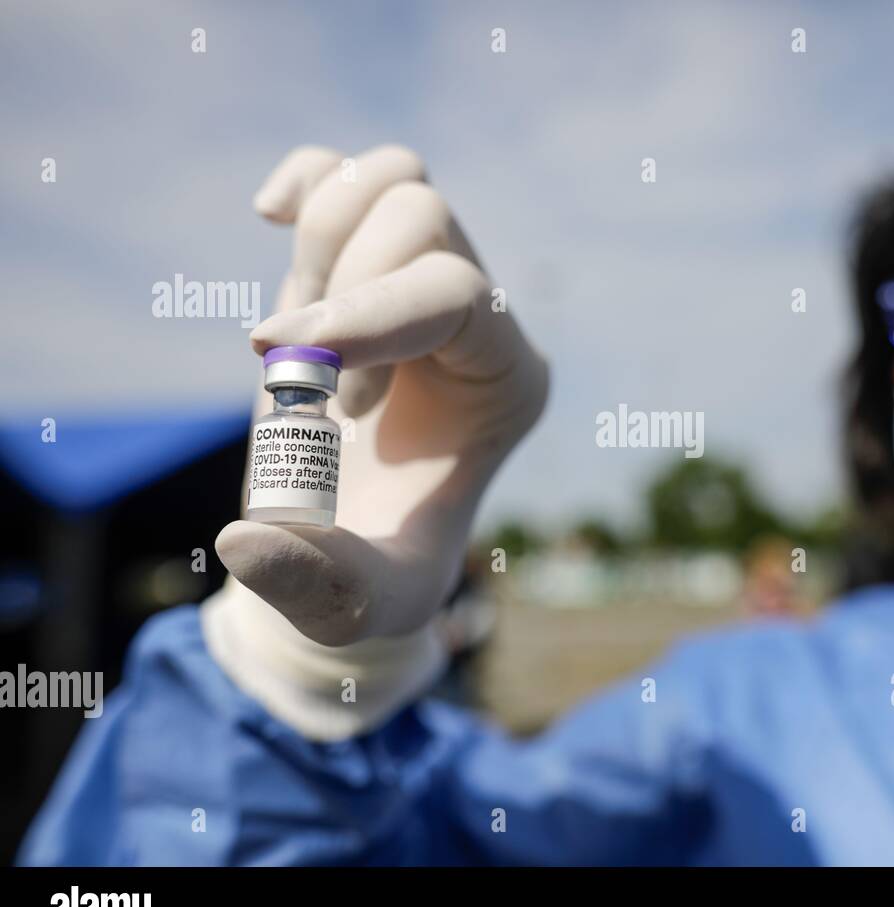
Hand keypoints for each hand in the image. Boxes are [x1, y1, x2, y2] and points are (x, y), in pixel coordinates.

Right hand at [201, 144, 546, 738]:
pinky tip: (271, 218)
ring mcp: (424, 280)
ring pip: (393, 180)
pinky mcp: (364, 268)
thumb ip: (315, 585)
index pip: (458, 293)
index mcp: (507, 384)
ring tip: (296, 342)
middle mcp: (480, 319)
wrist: (344, 545)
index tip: (292, 362)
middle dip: (340, 290)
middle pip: (423, 218)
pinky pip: (350, 174)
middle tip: (310, 388)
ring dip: (317, 248)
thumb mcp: (358, 604)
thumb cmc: (370, 574)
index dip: (371, 311)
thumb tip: (245, 541)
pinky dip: (308, 181)